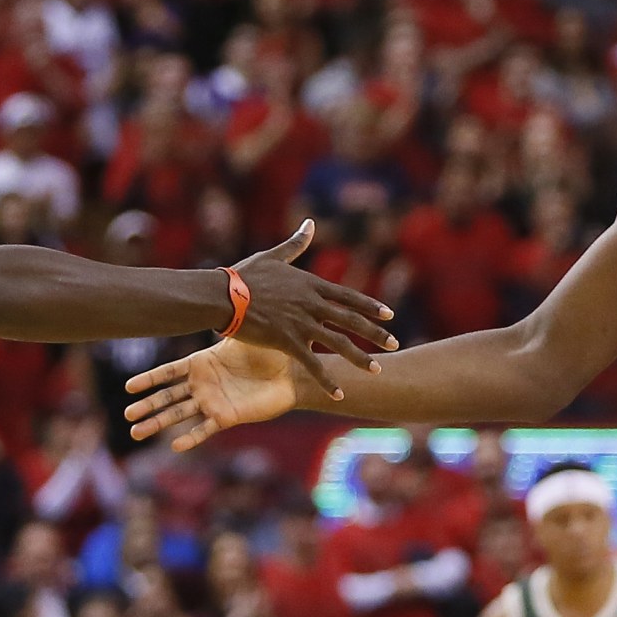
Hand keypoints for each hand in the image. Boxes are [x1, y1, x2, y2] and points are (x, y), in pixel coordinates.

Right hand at [126, 339, 298, 451]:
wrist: (289, 374)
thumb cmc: (268, 351)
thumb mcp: (242, 334)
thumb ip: (226, 324)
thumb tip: (214, 298)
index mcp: (201, 363)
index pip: (169, 372)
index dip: (149, 379)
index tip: (129, 387)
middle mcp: (202, 384)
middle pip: (168, 397)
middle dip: (148, 405)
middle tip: (127, 414)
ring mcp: (212, 402)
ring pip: (180, 415)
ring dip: (159, 423)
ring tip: (137, 433)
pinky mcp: (226, 417)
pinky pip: (205, 429)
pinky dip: (191, 437)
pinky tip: (175, 446)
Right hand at [231, 220, 396, 397]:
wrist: (222, 296)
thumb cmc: (243, 275)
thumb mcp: (273, 256)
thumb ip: (296, 244)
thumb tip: (310, 223)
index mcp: (310, 284)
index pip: (348, 296)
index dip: (370, 305)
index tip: (389, 314)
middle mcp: (311, 304)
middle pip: (351, 320)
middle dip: (375, 333)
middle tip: (394, 344)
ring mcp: (301, 324)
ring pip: (338, 343)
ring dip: (359, 357)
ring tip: (377, 370)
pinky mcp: (288, 342)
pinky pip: (312, 364)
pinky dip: (327, 380)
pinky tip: (340, 393)